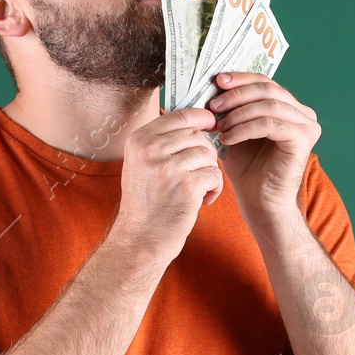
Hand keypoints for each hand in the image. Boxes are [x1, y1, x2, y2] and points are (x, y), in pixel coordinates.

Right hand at [112, 107, 225, 259]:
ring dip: (210, 171)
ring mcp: (168, 168)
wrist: (141, 239)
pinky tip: (204, 200)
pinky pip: (215, 174)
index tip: (212, 123)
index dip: (202, 117)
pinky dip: (215, 188)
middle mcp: (151, 150)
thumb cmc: (145, 202)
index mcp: (139, 140)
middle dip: (206, 151)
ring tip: (199, 188)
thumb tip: (197, 119)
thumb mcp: (141, 164)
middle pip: (197, 135)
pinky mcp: (187, 186)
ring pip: (208, 154)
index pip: (180, 115)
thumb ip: (162, 141)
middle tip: (200, 171)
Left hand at [204, 72, 319, 223]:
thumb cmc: (247, 169)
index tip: (216, 81)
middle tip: (213, 105)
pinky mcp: (303, 139)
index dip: (240, 79)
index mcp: (288, 107)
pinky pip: (270, 123)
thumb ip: (230, 108)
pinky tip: (227, 138)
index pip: (264, 82)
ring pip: (268, 104)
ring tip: (218, 125)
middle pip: (267, 88)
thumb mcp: (234, 130)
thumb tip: (211, 85)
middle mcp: (302, 113)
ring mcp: (306, 125)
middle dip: (236, 95)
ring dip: (238, 113)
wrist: (260, 203)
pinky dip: (245, 128)